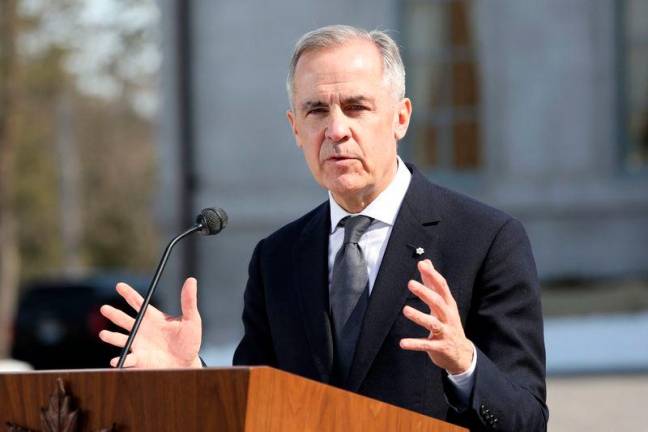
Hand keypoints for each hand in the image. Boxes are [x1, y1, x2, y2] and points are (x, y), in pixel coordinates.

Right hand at [99, 277, 202, 368]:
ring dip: (111, 337)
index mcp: (153, 317)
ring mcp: (139, 344)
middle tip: (104, 308)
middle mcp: (142, 330)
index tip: (119, 285)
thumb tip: (191, 280)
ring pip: (120, 339)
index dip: (128, 293)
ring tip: (103, 334)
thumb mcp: (191, 319)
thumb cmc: (190, 340)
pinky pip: (126, 359)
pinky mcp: (139, 359)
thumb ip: (188, 301)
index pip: (138, 303)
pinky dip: (120, 360)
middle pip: (124, 319)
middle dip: (114, 314)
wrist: (187, 363)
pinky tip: (115, 361)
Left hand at [400, 259, 473, 373]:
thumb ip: (433, 284)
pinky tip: (402, 343)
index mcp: (448, 305)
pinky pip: (426, 344)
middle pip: (438, 302)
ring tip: (406, 310)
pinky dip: (415, 344)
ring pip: (432, 323)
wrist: (462, 354)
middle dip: (425, 293)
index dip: (432, 275)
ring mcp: (445, 332)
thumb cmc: (449, 324)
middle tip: (411, 284)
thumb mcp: (444, 304)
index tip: (422, 264)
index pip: (442, 287)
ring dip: (419, 316)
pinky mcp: (440, 347)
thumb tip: (426, 262)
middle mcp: (448, 317)